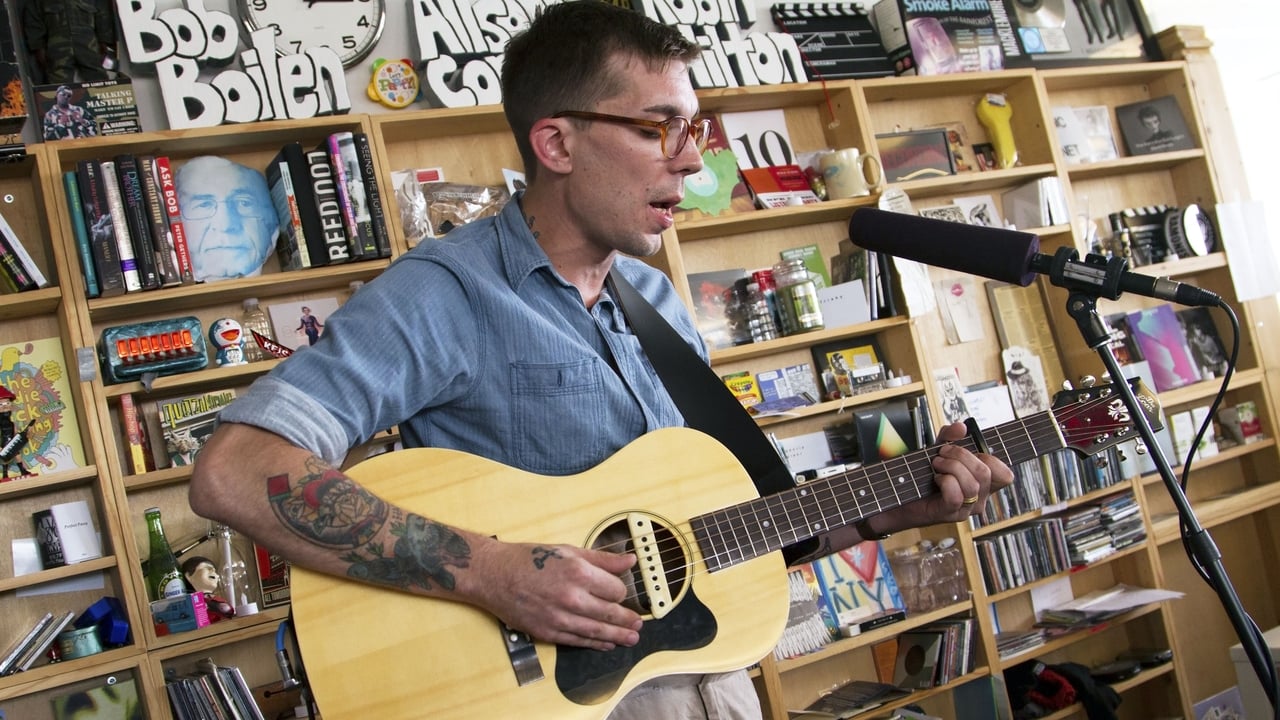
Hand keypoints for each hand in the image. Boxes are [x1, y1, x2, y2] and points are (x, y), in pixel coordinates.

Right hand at [467, 540, 642, 650]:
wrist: (494, 575)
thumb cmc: (529, 559)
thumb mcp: (567, 550)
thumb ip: (601, 559)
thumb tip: (629, 562)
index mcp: (578, 573)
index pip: (615, 590)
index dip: (620, 591)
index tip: (619, 592)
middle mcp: (571, 597)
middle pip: (610, 614)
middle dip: (627, 620)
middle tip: (638, 624)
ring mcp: (559, 618)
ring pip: (597, 631)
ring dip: (617, 636)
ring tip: (631, 638)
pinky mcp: (548, 632)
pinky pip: (578, 641)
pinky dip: (595, 644)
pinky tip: (606, 644)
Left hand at [873, 422, 1013, 532]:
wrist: (898, 494)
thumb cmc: (921, 474)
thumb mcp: (938, 449)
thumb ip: (950, 436)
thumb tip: (961, 427)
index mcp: (982, 484)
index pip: (1005, 475)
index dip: (991, 458)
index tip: (970, 450)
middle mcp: (978, 498)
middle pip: (986, 473)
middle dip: (962, 455)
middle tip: (943, 453)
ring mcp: (965, 509)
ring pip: (972, 484)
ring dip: (951, 466)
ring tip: (936, 464)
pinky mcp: (949, 513)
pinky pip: (956, 495)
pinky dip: (944, 481)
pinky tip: (935, 479)